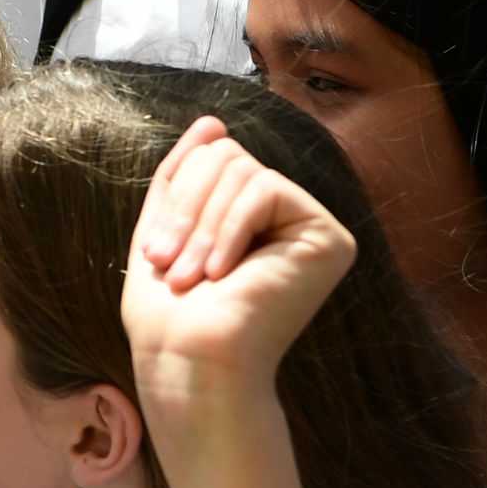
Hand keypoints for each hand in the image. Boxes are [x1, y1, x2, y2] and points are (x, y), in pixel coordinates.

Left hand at [119, 120, 356, 435]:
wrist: (191, 366)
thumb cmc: (172, 317)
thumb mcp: (165, 229)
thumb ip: (186, 176)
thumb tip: (212, 121)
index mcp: (252, 218)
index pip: (213, 157)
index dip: (177, 195)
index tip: (156, 254)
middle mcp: (290, 219)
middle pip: (227, 156)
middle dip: (186, 208)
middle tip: (171, 267)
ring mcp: (312, 227)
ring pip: (240, 168)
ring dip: (200, 226)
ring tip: (191, 277)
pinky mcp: (329, 238)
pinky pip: (264, 189)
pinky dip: (229, 229)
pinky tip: (224, 274)